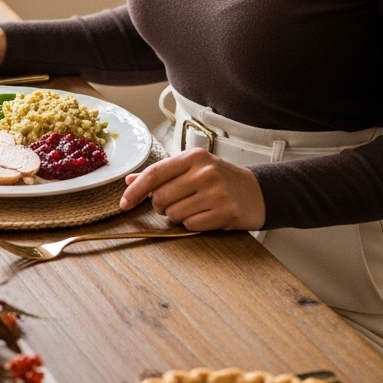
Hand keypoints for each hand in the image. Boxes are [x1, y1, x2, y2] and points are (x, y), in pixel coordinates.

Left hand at [120, 148, 266, 231]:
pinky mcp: (225, 212)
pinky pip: (191, 225)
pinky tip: (206, 215)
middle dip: (160, 206)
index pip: (154, 173)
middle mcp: (204, 172)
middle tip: (174, 203)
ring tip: (194, 207)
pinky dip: (193, 224)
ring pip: (174, 214)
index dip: (135, 191)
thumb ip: (162, 174)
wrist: (258, 192)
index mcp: (194, 157)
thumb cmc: (221, 179)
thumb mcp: (193, 168)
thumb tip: (130, 181)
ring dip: (177, 216)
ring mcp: (215, 192)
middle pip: (161, 197)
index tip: (124, 204)